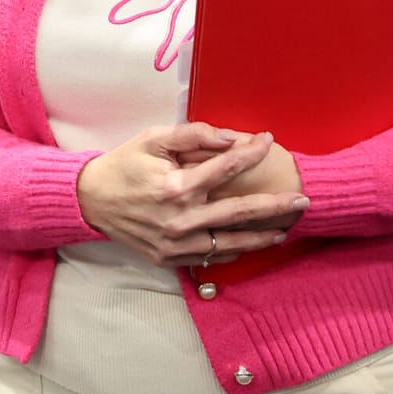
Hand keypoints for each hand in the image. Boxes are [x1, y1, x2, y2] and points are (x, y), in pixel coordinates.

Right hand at [76, 124, 309, 267]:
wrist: (90, 200)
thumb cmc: (123, 165)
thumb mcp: (151, 139)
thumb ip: (192, 135)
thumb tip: (231, 138)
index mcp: (176, 186)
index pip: (226, 167)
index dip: (251, 152)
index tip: (268, 141)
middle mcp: (181, 218)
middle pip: (241, 212)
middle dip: (275, 204)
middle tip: (302, 199)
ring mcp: (177, 242)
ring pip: (232, 241)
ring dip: (263, 235)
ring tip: (286, 228)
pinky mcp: (171, 258)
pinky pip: (212, 257)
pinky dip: (235, 250)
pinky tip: (250, 242)